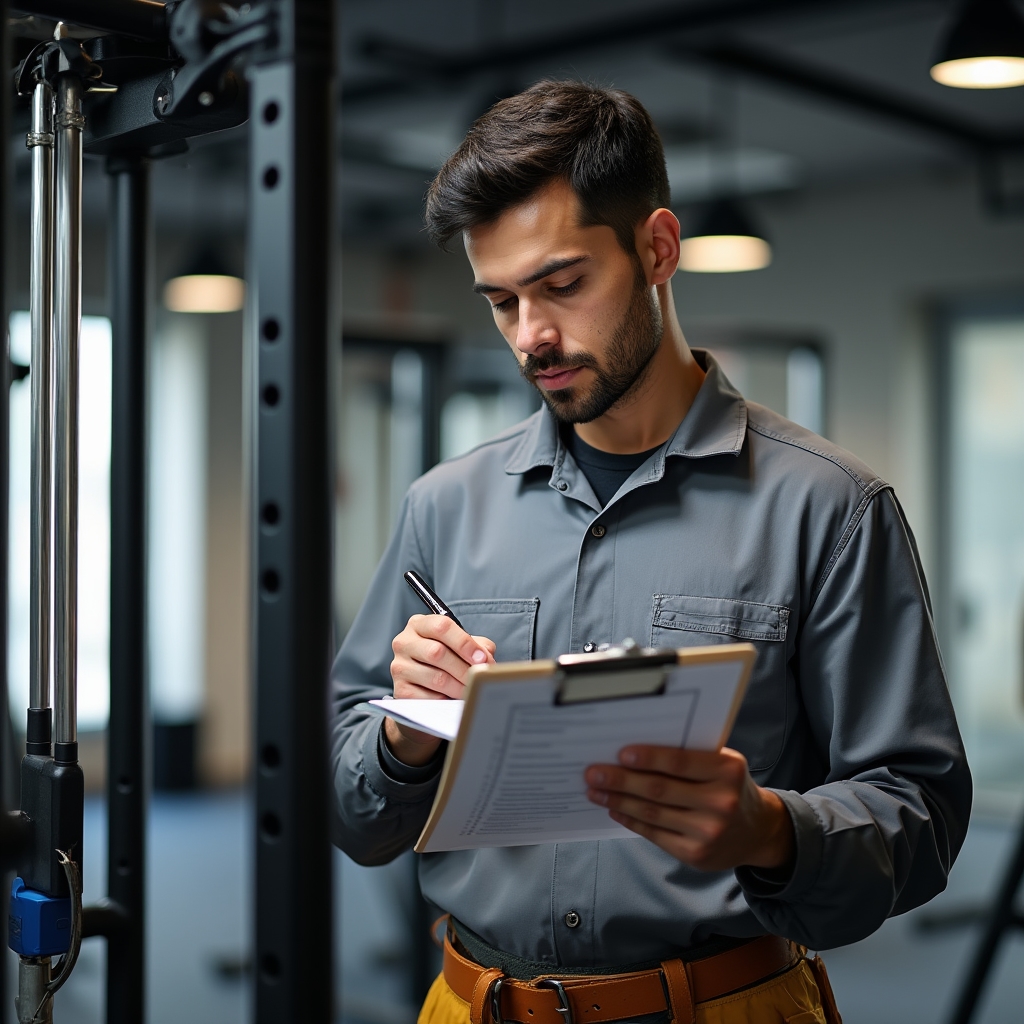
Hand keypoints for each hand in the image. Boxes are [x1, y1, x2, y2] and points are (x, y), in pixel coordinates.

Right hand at [385, 614, 495, 765]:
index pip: (441, 626)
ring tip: (471, 691)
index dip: (465, 643)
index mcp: (420, 624)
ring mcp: (399, 667)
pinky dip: (445, 701)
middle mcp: (404, 642)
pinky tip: (453, 700)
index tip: (482, 658)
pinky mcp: (400, 691)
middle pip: (437, 652)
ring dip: (459, 687)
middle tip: (479, 679)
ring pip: (435, 678)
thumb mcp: (461, 646)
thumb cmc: (446, 660)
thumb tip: (487, 660)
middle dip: (464, 668)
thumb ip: (477, 647)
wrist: (424, 686)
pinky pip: (427, 698)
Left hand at [584, 746, 794, 872]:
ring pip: (653, 814)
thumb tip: (635, 752)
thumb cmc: (730, 787)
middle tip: (593, 773)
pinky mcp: (695, 855)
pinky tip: (615, 810)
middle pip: (660, 790)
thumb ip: (690, 756)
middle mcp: (720, 802)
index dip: (649, 758)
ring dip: (619, 801)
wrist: (758, 831)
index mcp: (727, 770)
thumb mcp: (723, 764)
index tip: (621, 754)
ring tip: (596, 791)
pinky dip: (631, 820)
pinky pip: (655, 835)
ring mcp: (708, 832)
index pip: (681, 762)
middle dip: (621, 781)